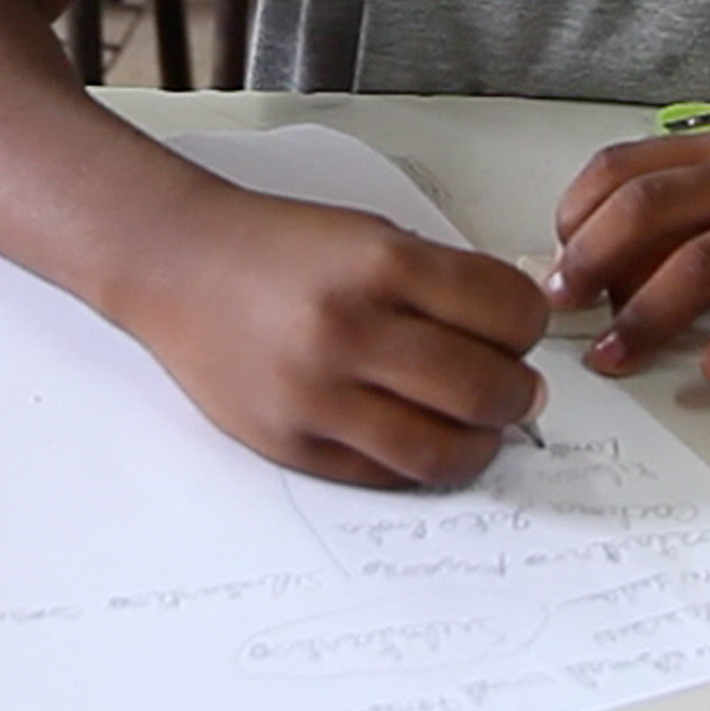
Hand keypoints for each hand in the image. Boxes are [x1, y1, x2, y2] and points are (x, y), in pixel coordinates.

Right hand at [120, 190, 550, 488]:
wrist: (178, 265)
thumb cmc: (277, 249)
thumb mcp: (372, 234)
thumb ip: (441, 282)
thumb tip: (513, 338)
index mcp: (381, 264)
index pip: (507, 312)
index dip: (530, 327)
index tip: (524, 332)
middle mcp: (350, 330)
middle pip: (485, 389)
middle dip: (520, 395)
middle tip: (520, 391)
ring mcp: (318, 395)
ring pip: (442, 450)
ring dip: (482, 443)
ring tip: (482, 426)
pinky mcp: (293, 443)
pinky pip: (387, 476)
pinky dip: (422, 465)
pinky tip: (425, 437)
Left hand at [549, 130, 709, 382]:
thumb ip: (703, 218)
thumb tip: (616, 272)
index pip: (627, 169)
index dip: (576, 215)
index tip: (553, 265)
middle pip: (652, 208)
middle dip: (592, 261)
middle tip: (559, 312)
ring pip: (709, 260)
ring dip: (649, 313)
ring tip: (614, 358)